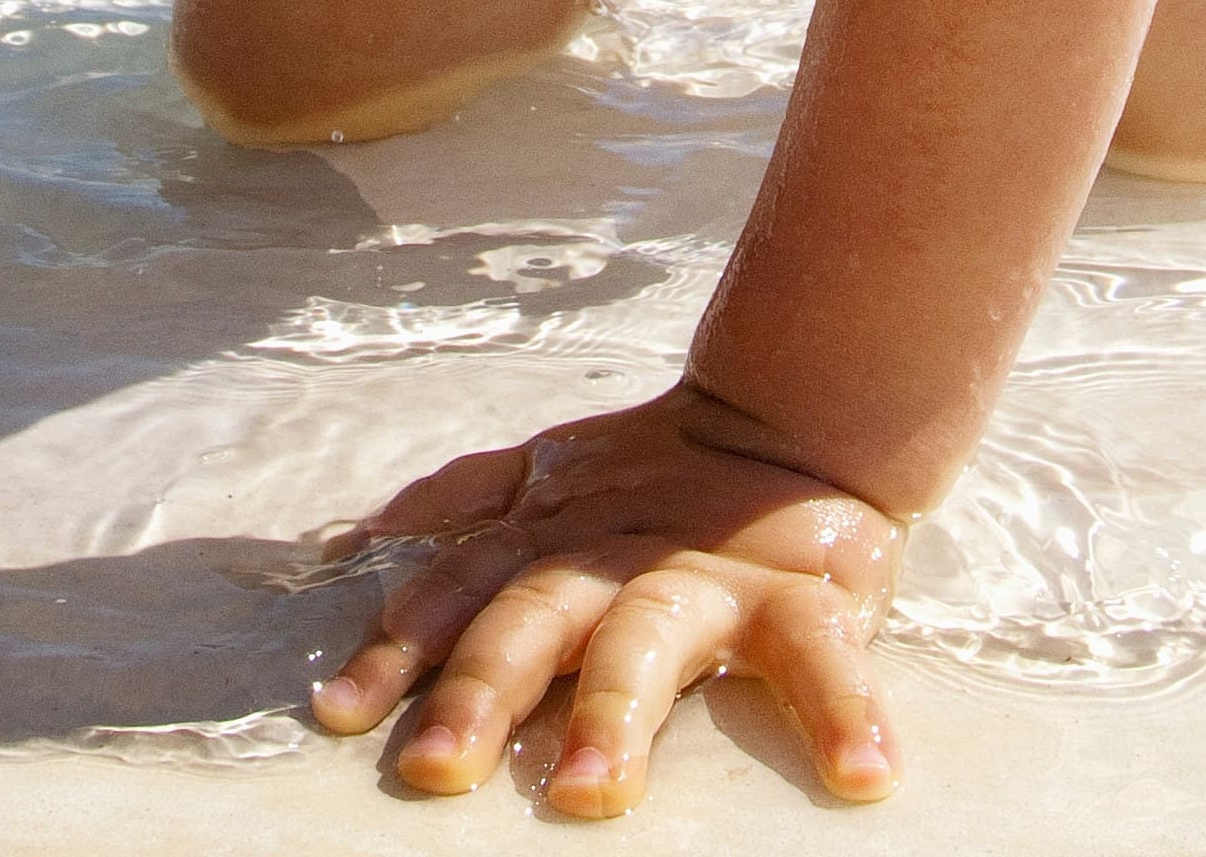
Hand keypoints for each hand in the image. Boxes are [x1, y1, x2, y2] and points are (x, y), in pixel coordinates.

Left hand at [310, 389, 904, 814]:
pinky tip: (864, 773)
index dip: (397, 646)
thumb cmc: (654, 476)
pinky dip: (847, 712)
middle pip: (531, 616)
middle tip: (434, 767)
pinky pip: (827, 657)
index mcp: (548, 536)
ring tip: (587, 790)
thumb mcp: (545, 476)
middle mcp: (613, 557)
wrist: (798, 415)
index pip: (455, 589)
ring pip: (649, 641)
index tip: (342, 713)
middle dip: (481, 688)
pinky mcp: (806, 596)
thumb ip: (460, 505)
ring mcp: (707, 579)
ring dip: (615, 713)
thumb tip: (349, 545)